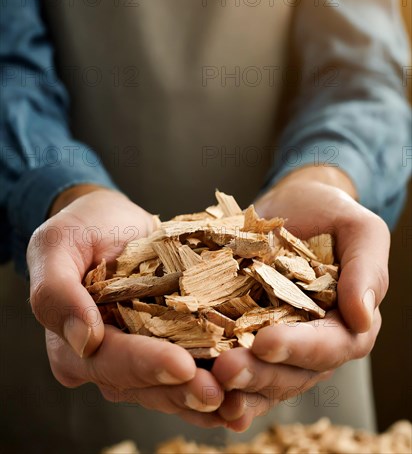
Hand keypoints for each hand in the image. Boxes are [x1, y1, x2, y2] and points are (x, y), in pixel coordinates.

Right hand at [27, 187, 224, 427]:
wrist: (112, 221)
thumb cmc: (82, 228)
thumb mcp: (56, 245)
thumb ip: (56, 291)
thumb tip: (83, 340)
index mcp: (72, 343)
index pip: (107, 360)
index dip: (144, 365)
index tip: (182, 365)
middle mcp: (104, 359)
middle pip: (142, 384)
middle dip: (180, 389)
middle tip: (218, 391)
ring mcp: (138, 355)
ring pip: (168, 386)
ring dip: (201, 393)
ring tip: (237, 395)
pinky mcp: (166, 344)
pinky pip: (189, 369)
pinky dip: (214, 378)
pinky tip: (242, 388)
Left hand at [212, 166, 388, 430]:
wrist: (290, 206)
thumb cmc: (328, 214)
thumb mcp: (358, 229)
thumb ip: (366, 269)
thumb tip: (362, 316)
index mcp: (346, 323)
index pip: (330, 345)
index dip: (299, 348)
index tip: (266, 342)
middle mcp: (313, 343)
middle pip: (291, 373)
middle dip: (259, 373)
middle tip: (226, 368)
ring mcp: (278, 343)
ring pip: (261, 378)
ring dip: (235, 385)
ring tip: (207, 380)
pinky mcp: (246, 335)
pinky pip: (236, 363)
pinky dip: (219, 383)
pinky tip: (195, 388)